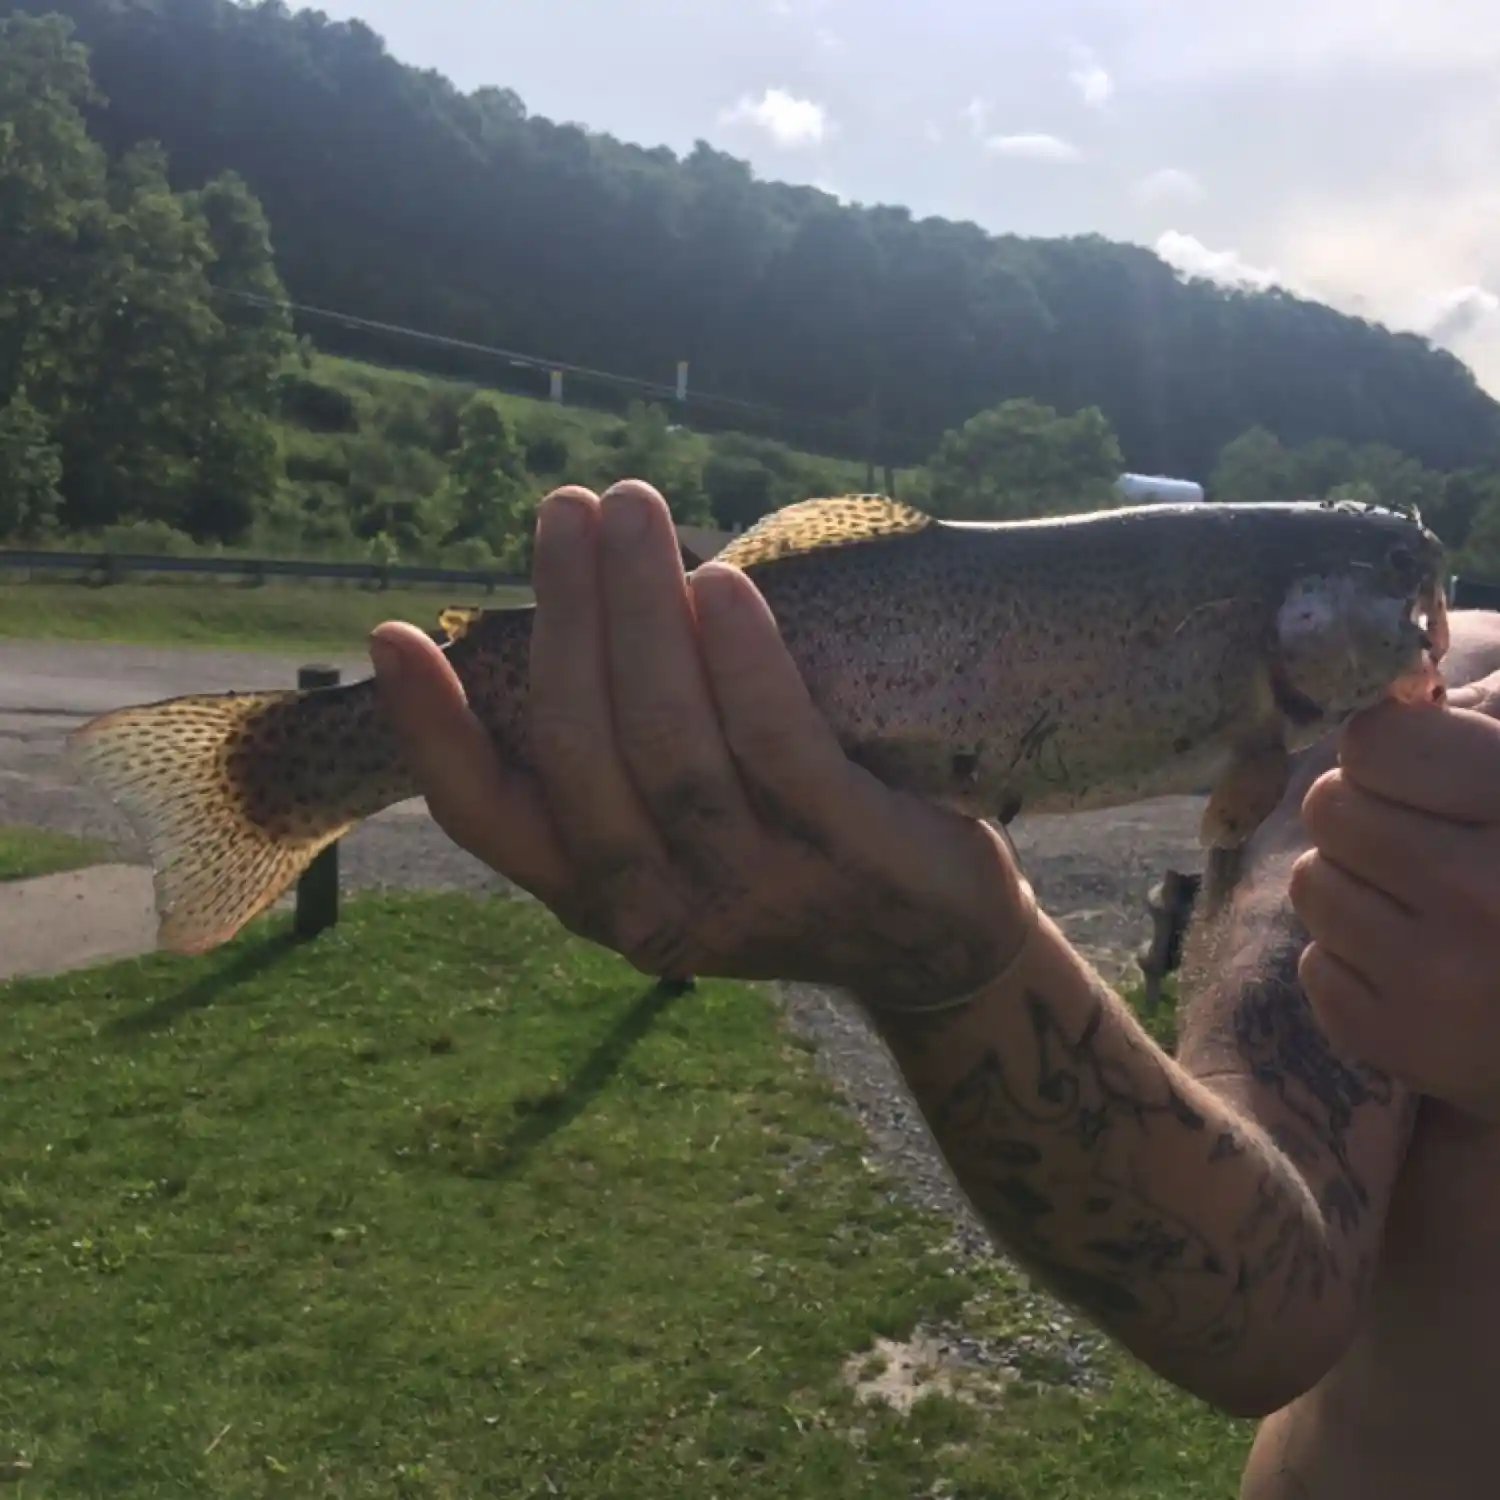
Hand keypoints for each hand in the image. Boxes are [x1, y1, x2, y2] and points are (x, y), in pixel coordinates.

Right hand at [368, 480, 1031, 1009]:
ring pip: (671, 746)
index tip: (393, 635)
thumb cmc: (790, 860)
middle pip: (583, 756)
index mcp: (601, 900)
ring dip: (640, 615)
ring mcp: (757, 892)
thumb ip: (620, 767)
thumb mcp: (684, 841)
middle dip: (567, 621)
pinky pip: (777, 749)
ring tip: (633, 511)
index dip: (434, 732)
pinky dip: (739, 662)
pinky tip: (720, 583)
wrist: (934, 945)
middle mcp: (662, 912)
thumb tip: (569, 616)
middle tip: (567, 510)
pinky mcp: (847, 857)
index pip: (491, 823)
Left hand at [1290, 670, 1499, 1120]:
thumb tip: (1395, 686)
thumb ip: (1479, 724)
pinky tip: (1423, 971)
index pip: (1375, 741)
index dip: (1390, 752)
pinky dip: (1356, 963)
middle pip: (1329, 807)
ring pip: (1310, 883)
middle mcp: (1482, 893)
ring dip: (1354, 886)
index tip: (1423, 774)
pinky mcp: (1399, 1043)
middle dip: (1364, 817)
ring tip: (1423, 907)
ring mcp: (1437, 978)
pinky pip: (1315, 965)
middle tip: (1421, 845)